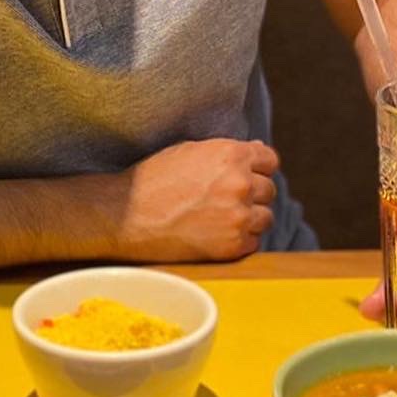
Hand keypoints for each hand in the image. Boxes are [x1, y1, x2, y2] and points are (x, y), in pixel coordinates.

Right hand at [118, 139, 277, 261]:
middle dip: (251, 194)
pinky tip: (214, 234)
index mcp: (231, 155)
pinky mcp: (232, 245)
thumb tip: (257, 151)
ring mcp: (238, 217)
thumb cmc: (153, 180)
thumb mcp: (190, 151)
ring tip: (220, 219)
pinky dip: (239, 240)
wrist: (127, 215)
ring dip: (249, 219)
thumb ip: (226, 152)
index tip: (245, 177)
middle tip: (224, 201)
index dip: (257, 168)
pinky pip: (253, 242)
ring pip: (265, 217)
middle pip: (269, 190)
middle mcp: (240, 184)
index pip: (270, 160)